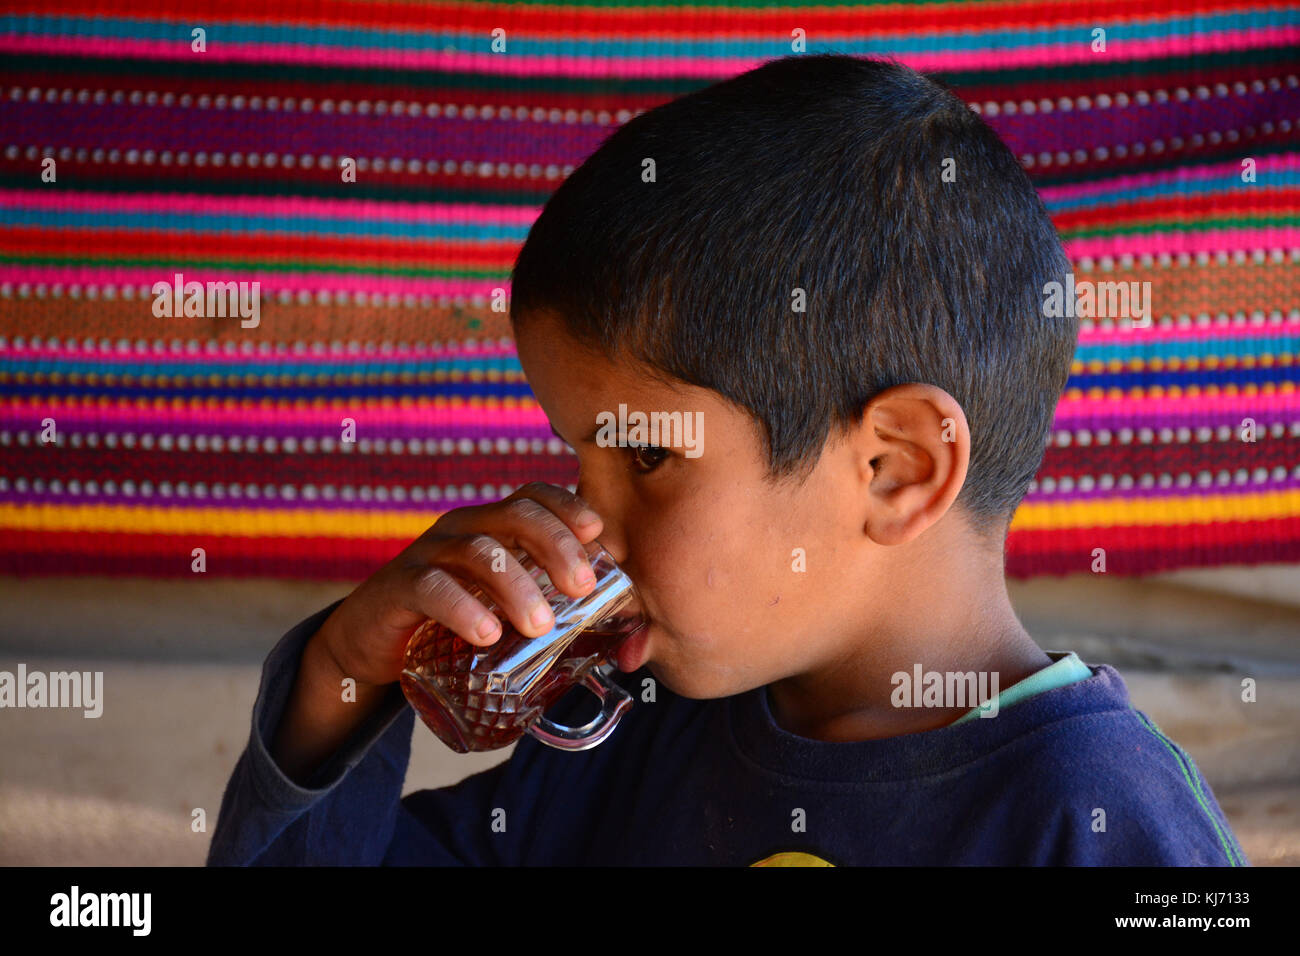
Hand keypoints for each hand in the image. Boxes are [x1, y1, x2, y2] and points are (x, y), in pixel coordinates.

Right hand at [313, 481, 604, 688]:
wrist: (373, 647)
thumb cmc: (454, 625)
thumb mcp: (500, 610)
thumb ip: (548, 612)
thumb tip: (625, 642)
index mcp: (490, 526)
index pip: (532, 496)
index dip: (568, 505)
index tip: (599, 533)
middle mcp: (461, 530)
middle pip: (514, 516)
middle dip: (555, 546)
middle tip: (582, 588)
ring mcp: (427, 555)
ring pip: (478, 552)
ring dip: (517, 587)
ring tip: (542, 626)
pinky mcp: (398, 589)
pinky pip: (432, 588)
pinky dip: (464, 609)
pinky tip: (488, 634)